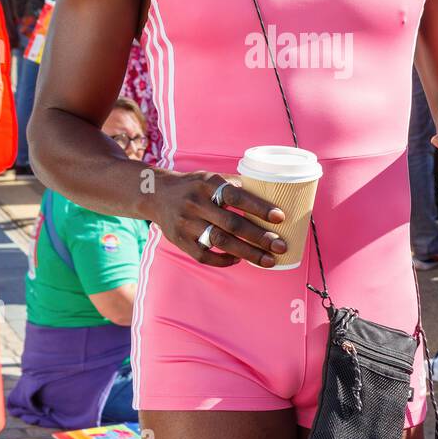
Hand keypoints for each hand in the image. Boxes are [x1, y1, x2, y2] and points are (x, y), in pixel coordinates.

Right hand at [151, 171, 289, 267]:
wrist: (156, 194)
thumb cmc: (194, 186)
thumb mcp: (210, 177)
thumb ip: (234, 185)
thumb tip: (270, 194)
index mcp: (208, 184)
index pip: (237, 196)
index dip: (259, 207)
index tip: (280, 217)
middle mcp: (196, 203)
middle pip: (232, 224)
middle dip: (259, 237)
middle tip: (280, 246)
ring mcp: (186, 224)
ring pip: (221, 242)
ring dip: (248, 253)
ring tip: (269, 260)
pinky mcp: (180, 241)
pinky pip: (204, 256)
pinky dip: (224, 260)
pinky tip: (239, 260)